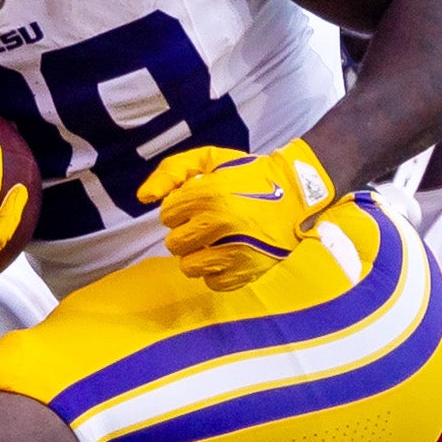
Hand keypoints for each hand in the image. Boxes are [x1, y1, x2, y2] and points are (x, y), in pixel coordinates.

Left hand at [140, 138, 338, 294]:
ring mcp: (234, 251)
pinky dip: (217, 271)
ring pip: (188, 266)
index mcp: (209, 194)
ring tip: (216, 241)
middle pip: (174, 243)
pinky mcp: (246, 272)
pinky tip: (229, 254)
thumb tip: (143, 197)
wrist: (297, 193)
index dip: (179, 208)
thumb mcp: (210, 159)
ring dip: (198, 254)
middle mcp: (220, 224)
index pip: (167, 214)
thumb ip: (172, 171)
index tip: (198, 203)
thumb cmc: (248, 175)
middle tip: (207, 223)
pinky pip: (212, 282)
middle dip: (186, 232)